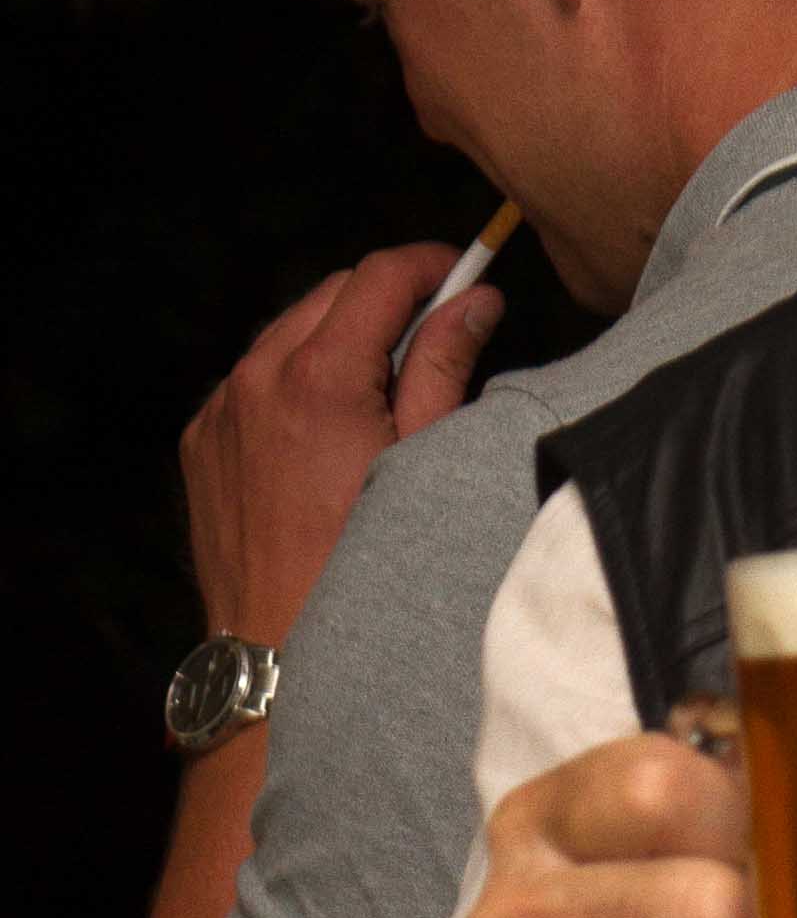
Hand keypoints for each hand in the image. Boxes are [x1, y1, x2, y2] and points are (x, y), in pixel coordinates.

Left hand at [181, 240, 504, 638]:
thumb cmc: (367, 568)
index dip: (432, 264)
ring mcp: (221, 408)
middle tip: (438, 337)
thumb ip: (446, 369)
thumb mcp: (426, 462)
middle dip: (388, 301)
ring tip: (382, 392)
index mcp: (320, 378)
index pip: (379, 276)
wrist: (280, 653)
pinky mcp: (202, 439)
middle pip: (332, 293)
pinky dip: (295, 383)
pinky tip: (328, 433)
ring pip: (290, 333)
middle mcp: (257, 378)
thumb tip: (474, 304)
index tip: (466, 273)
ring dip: (339, 340)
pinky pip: (254, 382)